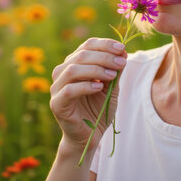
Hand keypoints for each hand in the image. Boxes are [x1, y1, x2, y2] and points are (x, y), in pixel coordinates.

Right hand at [50, 38, 126, 153]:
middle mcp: (62, 73)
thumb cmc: (98, 109)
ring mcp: (57, 88)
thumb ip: (115, 70)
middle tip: (121, 62)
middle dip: (104, 57)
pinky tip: (98, 88)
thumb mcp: (111, 88)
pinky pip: (69, 90)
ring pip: (72, 70)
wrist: (89, 136)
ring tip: (112, 75)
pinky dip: (85, 86)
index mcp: (74, 64)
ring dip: (95, 69)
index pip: (87, 46)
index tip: (122, 48)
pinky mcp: (57, 104)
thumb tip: (123, 52)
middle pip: (81, 55)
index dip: (105, 45)